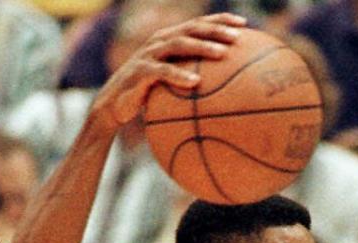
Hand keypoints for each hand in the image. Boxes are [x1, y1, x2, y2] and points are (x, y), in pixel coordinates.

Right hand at [88, 13, 246, 133]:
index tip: (244, 24)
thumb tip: (223, 91)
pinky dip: (178, 76)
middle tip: (237, 36)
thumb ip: (191, 77)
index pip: (198, 23)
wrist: (114, 106)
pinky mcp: (140, 72)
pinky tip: (195, 83)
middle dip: (215, 29)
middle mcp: (159, 41)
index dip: (220, 20)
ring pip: (179, 44)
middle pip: (192, 28)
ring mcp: (149, 55)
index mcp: (169, 39)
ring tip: (222, 54)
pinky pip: (162, 72)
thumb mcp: (170, 84)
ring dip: (202, 47)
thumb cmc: (147, 95)